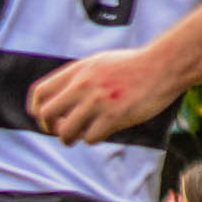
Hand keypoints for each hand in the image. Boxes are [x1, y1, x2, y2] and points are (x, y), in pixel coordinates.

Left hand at [27, 48, 181, 145]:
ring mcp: (97, 102)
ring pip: (66, 132)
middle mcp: (82, 86)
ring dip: (69, 139)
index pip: (40, 93)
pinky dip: (94, 138)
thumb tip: (58, 100)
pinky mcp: (114, 116)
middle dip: (48, 127)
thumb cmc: (133, 66)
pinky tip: (102, 131)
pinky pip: (91, 138)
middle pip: (46, 115)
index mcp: (77, 71)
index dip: (36, 110)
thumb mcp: (98, 63)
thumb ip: (77, 78)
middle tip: (59, 130)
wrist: (164, 64)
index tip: (43, 117)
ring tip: (77, 137)